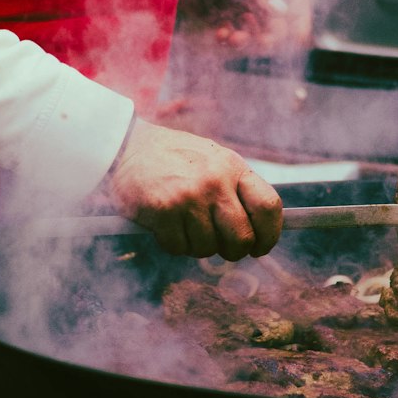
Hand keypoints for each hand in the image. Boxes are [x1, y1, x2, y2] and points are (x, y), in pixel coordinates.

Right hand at [105, 117, 282, 260]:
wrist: (128, 146)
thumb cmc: (174, 157)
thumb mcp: (214, 160)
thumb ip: (236, 189)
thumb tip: (260, 230)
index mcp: (233, 167)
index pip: (268, 206)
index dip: (269, 235)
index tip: (259, 247)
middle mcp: (215, 181)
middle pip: (242, 238)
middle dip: (232, 251)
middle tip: (220, 246)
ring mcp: (189, 196)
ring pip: (207, 248)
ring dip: (196, 245)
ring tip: (183, 224)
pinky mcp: (163, 210)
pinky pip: (178, 247)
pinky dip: (172, 243)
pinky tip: (164, 224)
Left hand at [176, 0, 311, 53]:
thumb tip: (282, 11)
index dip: (300, 19)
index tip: (298, 41)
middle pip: (276, 21)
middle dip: (271, 34)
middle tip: (260, 41)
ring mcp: (235, 1)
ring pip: (254, 31)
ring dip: (248, 39)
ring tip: (233, 37)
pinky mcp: (215, 12)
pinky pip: (231, 32)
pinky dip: (229, 37)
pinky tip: (221, 35)